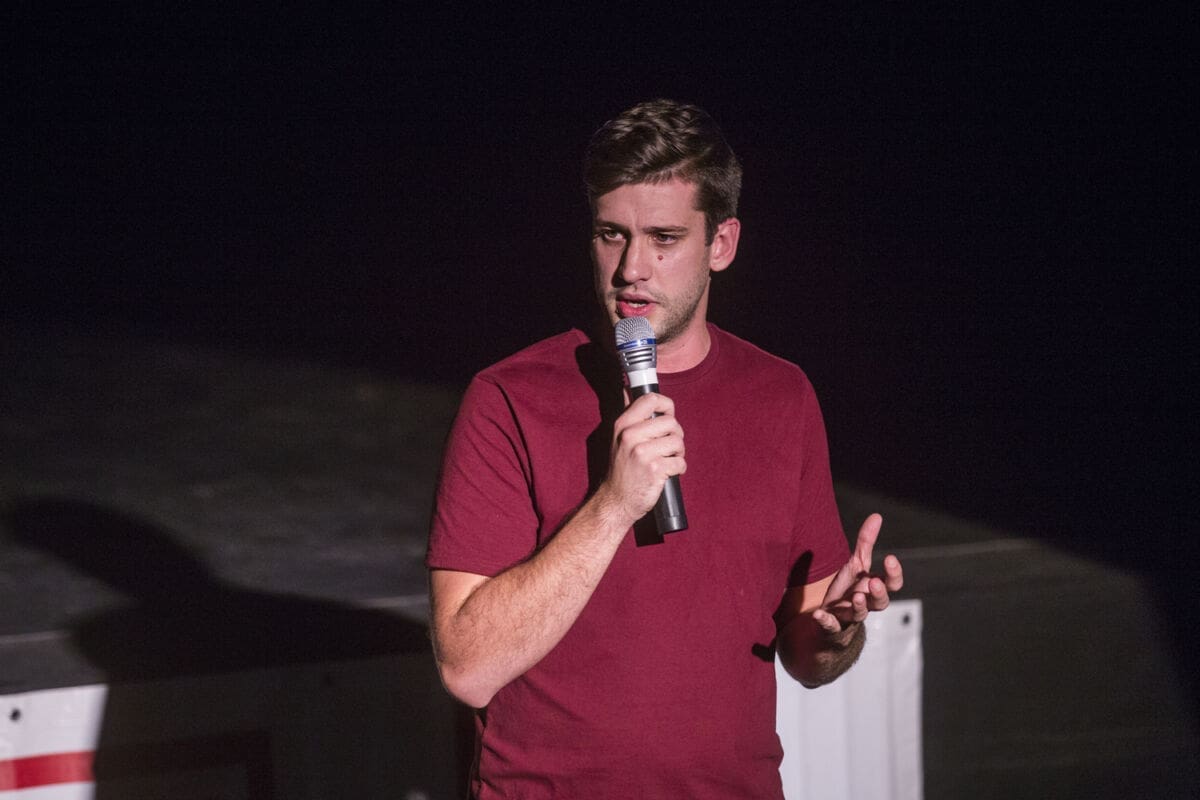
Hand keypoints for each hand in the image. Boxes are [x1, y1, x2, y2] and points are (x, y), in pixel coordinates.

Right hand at [601, 392, 685, 524]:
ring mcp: (641, 452)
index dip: (666, 405)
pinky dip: (679, 468)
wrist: (616, 501)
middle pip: (670, 422)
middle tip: (669, 447)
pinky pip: (680, 462)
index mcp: (622, 425)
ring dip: (679, 452)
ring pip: (678, 441)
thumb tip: (627, 387)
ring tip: (669, 459)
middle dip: (676, 435)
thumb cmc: (622, 468)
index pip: (650, 399)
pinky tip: (668, 473)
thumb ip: (627, 413)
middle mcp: (630, 436)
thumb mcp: (618, 438)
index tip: (668, 415)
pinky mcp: (654, 469)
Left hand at [813, 513, 903, 637]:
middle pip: (882, 602)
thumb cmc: (848, 590)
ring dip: (859, 606)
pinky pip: (831, 627)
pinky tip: (819, 615)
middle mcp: (866, 604)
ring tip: (856, 597)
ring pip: (860, 615)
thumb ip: (866, 542)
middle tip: (875, 583)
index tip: (890, 558)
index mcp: (873, 588)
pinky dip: (826, 621)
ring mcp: (850, 617)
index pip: (892, 583)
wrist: (832, 620)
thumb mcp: (856, 565)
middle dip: (880, 593)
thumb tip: (877, 516)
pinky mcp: (833, 627)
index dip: (894, 573)